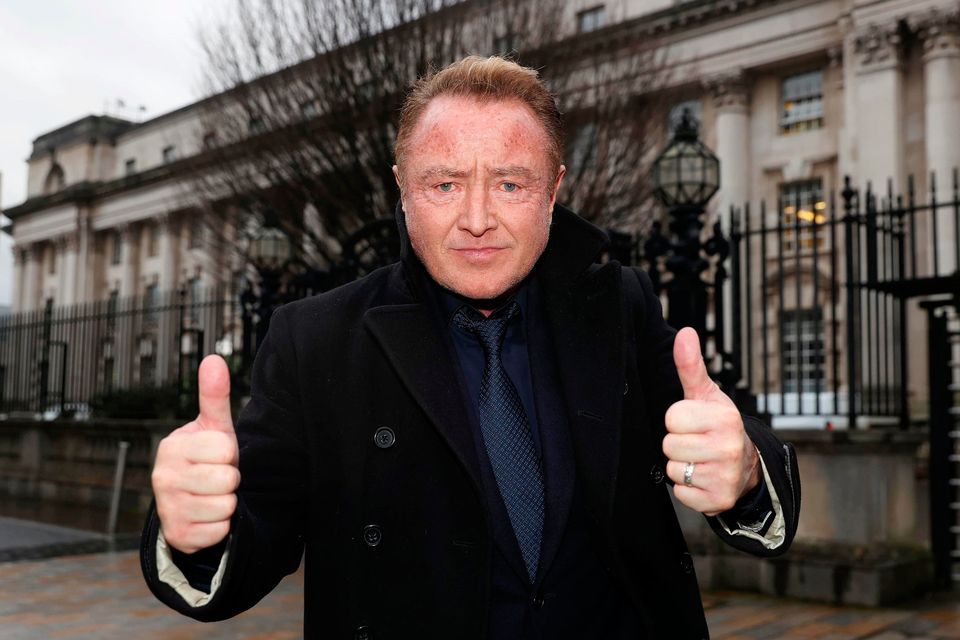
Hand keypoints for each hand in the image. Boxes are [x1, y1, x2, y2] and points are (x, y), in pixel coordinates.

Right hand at [152, 354, 239, 553]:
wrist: (190, 502)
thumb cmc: (207, 458)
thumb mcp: (213, 427)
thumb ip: (214, 395)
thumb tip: (213, 358)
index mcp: (172, 446)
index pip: (225, 449)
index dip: (230, 453)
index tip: (219, 456)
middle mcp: (162, 477)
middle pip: (227, 479)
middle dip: (231, 479)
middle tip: (218, 477)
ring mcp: (167, 508)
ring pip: (225, 506)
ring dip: (228, 503)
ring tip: (214, 495)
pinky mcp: (177, 536)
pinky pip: (220, 531)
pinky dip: (222, 526)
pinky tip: (209, 517)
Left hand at [662, 327, 759, 515]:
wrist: (747, 465)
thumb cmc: (718, 425)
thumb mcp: (705, 395)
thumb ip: (690, 366)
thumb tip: (684, 333)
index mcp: (725, 418)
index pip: (672, 418)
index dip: (678, 420)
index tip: (694, 422)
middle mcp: (729, 447)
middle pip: (670, 444)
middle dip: (678, 443)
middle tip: (697, 442)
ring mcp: (726, 476)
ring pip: (674, 469)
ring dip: (682, 466)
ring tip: (700, 459)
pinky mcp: (719, 500)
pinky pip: (681, 494)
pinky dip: (688, 489)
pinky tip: (703, 478)